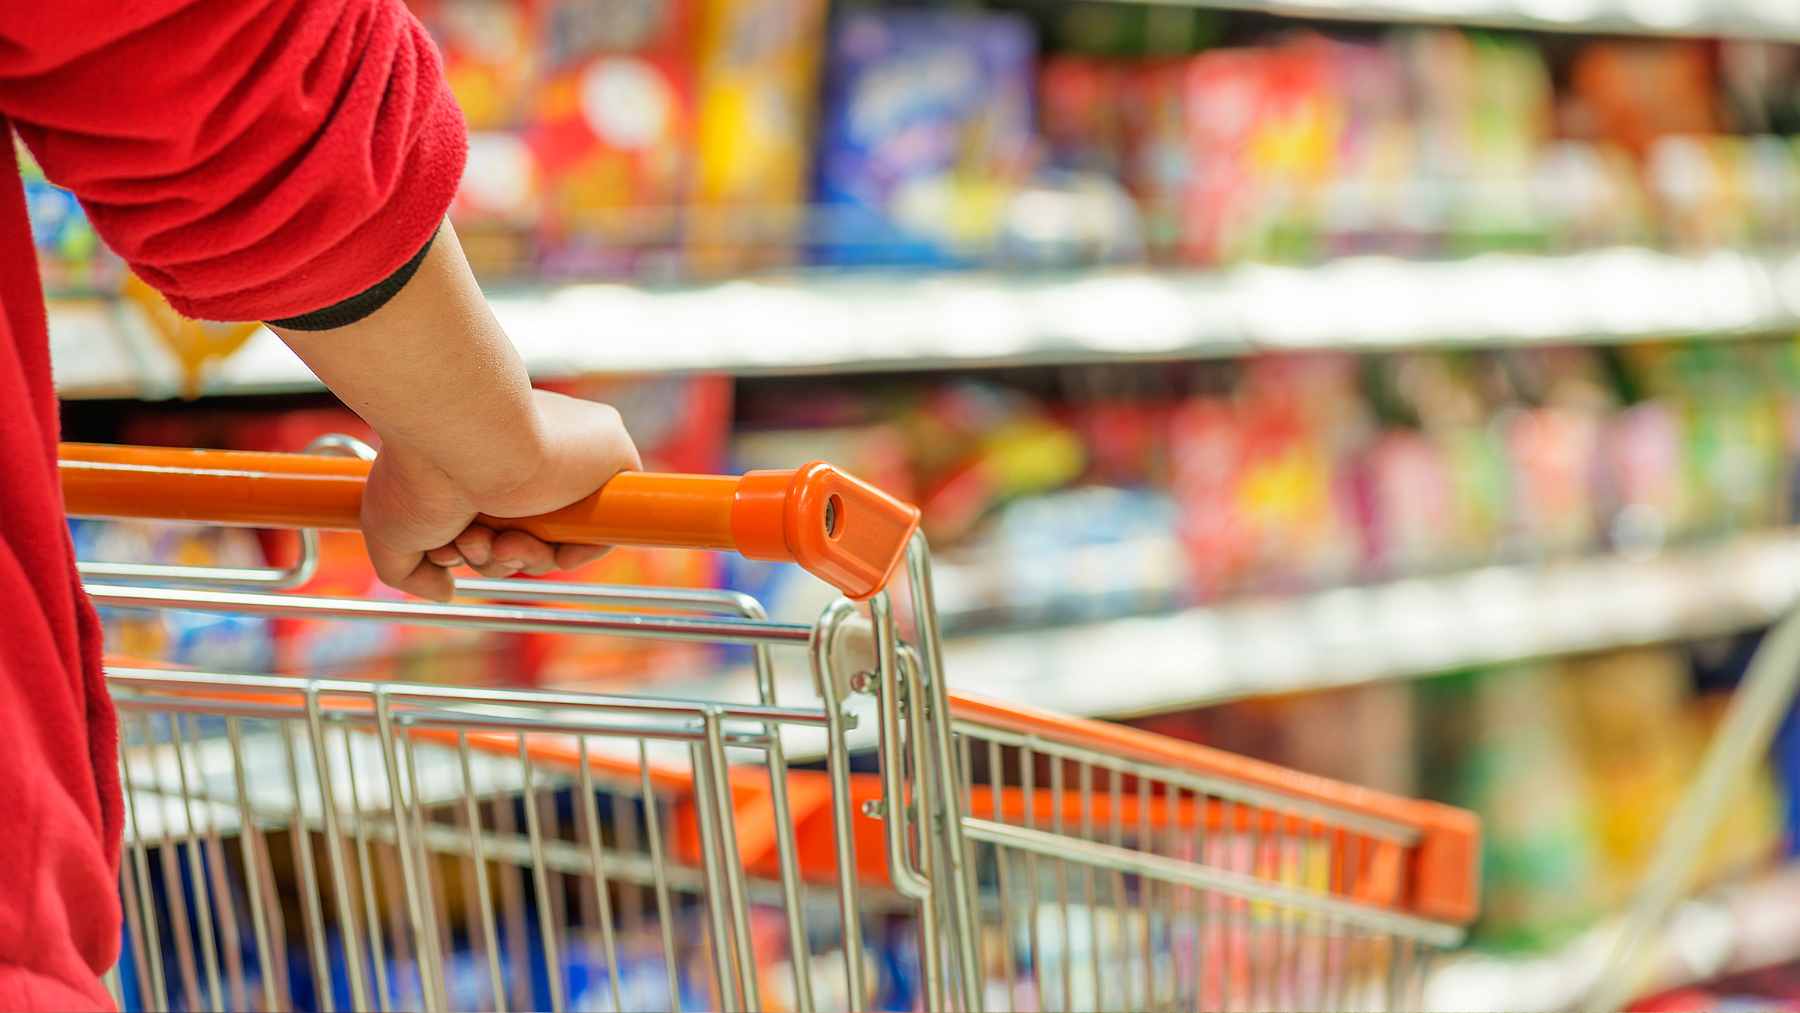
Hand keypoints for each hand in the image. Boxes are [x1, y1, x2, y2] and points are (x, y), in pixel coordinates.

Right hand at [359, 389, 641, 600]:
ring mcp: (568, 458)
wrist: (463, 434)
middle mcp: (526, 457)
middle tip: (470, 543)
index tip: (447, 549)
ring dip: (521, 558)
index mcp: (483, 461)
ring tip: (490, 537)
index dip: (473, 550)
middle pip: (524, 539)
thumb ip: (411, 571)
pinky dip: (576, 551)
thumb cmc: (419, 473)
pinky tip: (540, 545)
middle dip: (493, 557)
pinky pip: (604, 527)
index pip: (493, 525)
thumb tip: (446, 590)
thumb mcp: (390, 531)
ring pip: (558, 540)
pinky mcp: (609, 456)